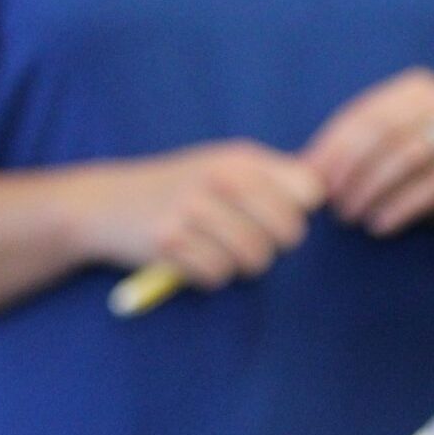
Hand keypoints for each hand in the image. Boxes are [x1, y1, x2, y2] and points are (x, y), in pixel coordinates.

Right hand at [72, 139, 325, 289]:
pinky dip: (206, 276)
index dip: (298, 211)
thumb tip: (328, 191)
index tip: (275, 215)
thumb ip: (274, 178)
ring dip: (237, 264)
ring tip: (213, 247)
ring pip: (256, 260)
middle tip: (243, 238)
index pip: (309, 191)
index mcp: (241, 157)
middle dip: (272, 245)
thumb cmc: (181, 189)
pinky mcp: (169, 241)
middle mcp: (220, 177)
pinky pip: (217, 276)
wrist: (106, 203)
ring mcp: (194, 208)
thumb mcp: (224, 165)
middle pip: (290, 233)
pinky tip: (188, 257)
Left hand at [302, 68, 433, 243]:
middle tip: (331, 203)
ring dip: (372, 189)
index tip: (308, 180)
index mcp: (418, 88)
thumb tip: (299, 171)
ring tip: (351, 217)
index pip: (365, 113)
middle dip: (351, 168)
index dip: (333, 147)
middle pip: (385, 130)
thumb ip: (355, 156)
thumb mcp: (392, 160)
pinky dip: (403, 205)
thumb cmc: (430, 180)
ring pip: (408, 155)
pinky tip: (380, 226)